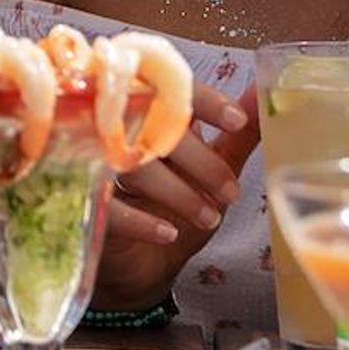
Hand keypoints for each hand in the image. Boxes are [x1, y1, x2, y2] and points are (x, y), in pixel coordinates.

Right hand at [91, 83, 259, 308]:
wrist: (140, 261)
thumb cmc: (173, 203)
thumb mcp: (212, 167)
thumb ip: (236, 133)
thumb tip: (263, 94)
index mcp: (149, 113)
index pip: (172, 88)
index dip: (205, 101)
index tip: (236, 120)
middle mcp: (117, 131)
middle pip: (154, 127)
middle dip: (201, 161)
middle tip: (229, 191)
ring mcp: (95, 165)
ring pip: (135, 166)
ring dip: (178, 194)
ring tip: (208, 217)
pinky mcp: (85, 204)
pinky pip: (110, 208)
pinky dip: (142, 221)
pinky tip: (168, 232)